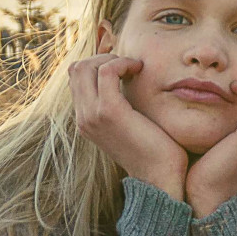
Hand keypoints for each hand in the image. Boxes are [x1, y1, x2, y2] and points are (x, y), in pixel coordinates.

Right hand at [69, 52, 186, 200]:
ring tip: (134, 66)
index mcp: (86, 120)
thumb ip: (122, 105)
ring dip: (113, 58)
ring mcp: (92, 115)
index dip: (98, 63)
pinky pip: (107, 71)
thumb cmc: (154, 151)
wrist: (160, 178)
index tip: (124, 67)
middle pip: (77, 68)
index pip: (76, 78)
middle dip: (103, 57)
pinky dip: (123, 63)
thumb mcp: (131, 124)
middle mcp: (83, 117)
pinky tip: (139, 69)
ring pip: (87, 66)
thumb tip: (128, 81)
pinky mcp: (109, 112)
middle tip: (129, 64)